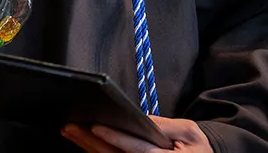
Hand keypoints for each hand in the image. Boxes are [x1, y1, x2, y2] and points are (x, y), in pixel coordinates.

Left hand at [61, 116, 210, 151]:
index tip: (96, 127)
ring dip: (88, 147)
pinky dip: (96, 151)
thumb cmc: (197, 147)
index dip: (115, 138)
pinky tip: (83, 142)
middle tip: (70, 127)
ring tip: (70, 131)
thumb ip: (164, 125)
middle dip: (91, 142)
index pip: (136, 149)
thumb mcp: (188, 132)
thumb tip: (139, 117)